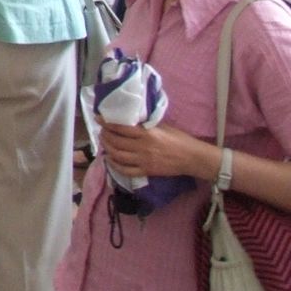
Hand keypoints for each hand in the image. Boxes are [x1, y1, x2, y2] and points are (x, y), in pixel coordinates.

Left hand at [97, 119, 216, 181]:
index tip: (98, 118)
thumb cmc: (178, 139)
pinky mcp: (147, 171)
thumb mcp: (161, 126)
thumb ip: (145, 125)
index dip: (107, 123)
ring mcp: (144, 161)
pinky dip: (114, 166)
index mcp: (147, 134)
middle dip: (105, 136)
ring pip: (118, 156)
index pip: (121, 128)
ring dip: (107, 149)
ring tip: (104, 143)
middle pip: (116, 142)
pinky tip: (110, 160)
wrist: (191, 158)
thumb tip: (129, 121)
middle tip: (101, 132)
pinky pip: (126, 170)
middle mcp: (143, 147)